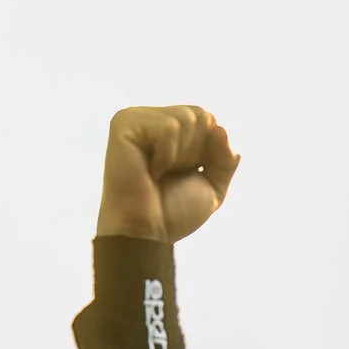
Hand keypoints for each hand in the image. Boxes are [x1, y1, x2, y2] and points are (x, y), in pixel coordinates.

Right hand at [96, 105, 240, 242]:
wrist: (147, 232)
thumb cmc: (173, 212)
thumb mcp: (212, 186)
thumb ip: (225, 158)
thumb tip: (221, 128)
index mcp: (169, 129)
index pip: (208, 118)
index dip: (210, 150)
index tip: (188, 174)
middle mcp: (151, 118)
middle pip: (200, 115)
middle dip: (196, 153)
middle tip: (170, 175)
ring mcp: (135, 118)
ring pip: (185, 119)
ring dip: (181, 156)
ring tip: (158, 173)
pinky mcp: (124, 123)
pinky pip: (168, 127)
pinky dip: (167, 156)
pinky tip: (148, 170)